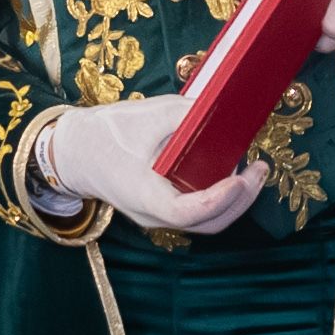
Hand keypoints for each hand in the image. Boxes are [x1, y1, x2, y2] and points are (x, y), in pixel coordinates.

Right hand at [37, 96, 267, 234]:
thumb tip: (226, 112)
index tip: (239, 176)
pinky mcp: (163, 208)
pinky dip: (221, 196)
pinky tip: (233, 171)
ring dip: (235, 200)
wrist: (74, 151)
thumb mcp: (146, 114)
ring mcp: (158, 216)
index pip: (186, 212)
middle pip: (206, 223)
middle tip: (260, 169)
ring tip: (254, 169)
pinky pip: (199, 211)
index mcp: (144, 194)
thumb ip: (187, 115)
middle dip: (240, 199)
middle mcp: (153, 214)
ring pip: (205, 221)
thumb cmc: (105, 133)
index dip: (217, 199)